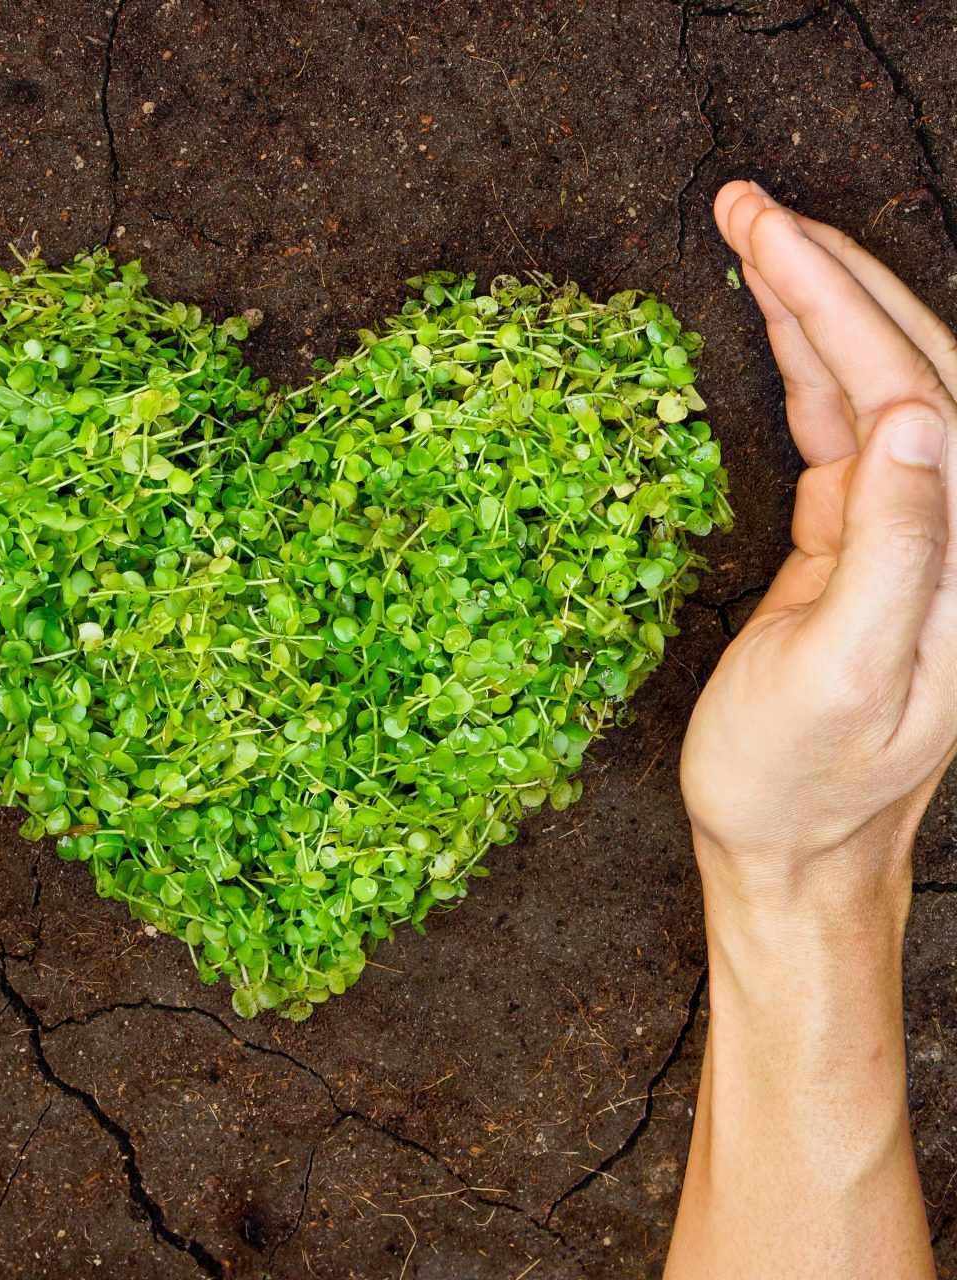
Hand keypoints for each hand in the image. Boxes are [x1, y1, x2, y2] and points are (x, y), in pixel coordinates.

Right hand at [681, 181, 956, 918]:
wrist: (788, 843)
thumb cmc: (799, 778)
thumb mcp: (839, 677)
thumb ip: (890, 552)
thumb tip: (908, 420)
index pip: (913, 389)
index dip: (835, 303)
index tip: (763, 234)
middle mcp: (952, 529)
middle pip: (909, 360)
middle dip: (826, 273)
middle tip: (744, 206)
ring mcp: (906, 529)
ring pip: (873, 381)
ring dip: (813, 305)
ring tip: (748, 237)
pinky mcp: (856, 540)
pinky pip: (838, 427)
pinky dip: (804, 366)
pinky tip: (774, 325)